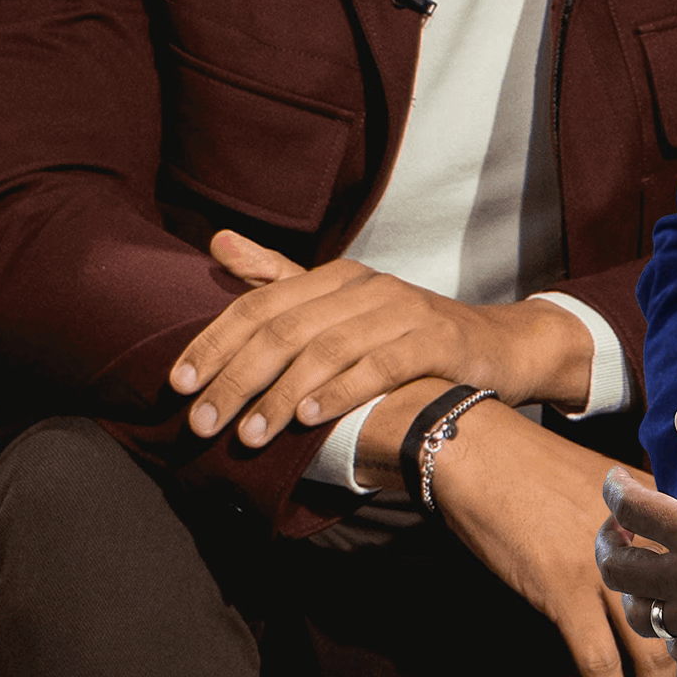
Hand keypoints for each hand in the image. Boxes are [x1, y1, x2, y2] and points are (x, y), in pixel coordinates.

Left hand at [169, 233, 592, 445]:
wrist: (499, 348)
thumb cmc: (407, 337)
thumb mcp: (343, 306)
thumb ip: (280, 278)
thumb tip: (217, 241)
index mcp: (337, 277)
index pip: (260, 304)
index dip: (215, 342)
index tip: (177, 385)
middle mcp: (366, 285)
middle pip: (286, 327)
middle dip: (237, 377)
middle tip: (201, 423)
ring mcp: (403, 309)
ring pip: (327, 348)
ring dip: (280, 393)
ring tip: (249, 435)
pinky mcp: (436, 339)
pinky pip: (380, 363)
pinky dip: (341, 390)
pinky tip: (309, 418)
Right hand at [430, 397, 676, 676]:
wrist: (486, 453)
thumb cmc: (543, 467)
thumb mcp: (611, 481)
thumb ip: (649, 516)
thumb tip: (676, 562)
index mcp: (659, 512)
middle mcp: (641, 542)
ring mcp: (602, 570)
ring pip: (650, 651)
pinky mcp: (563, 591)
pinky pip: (598, 661)